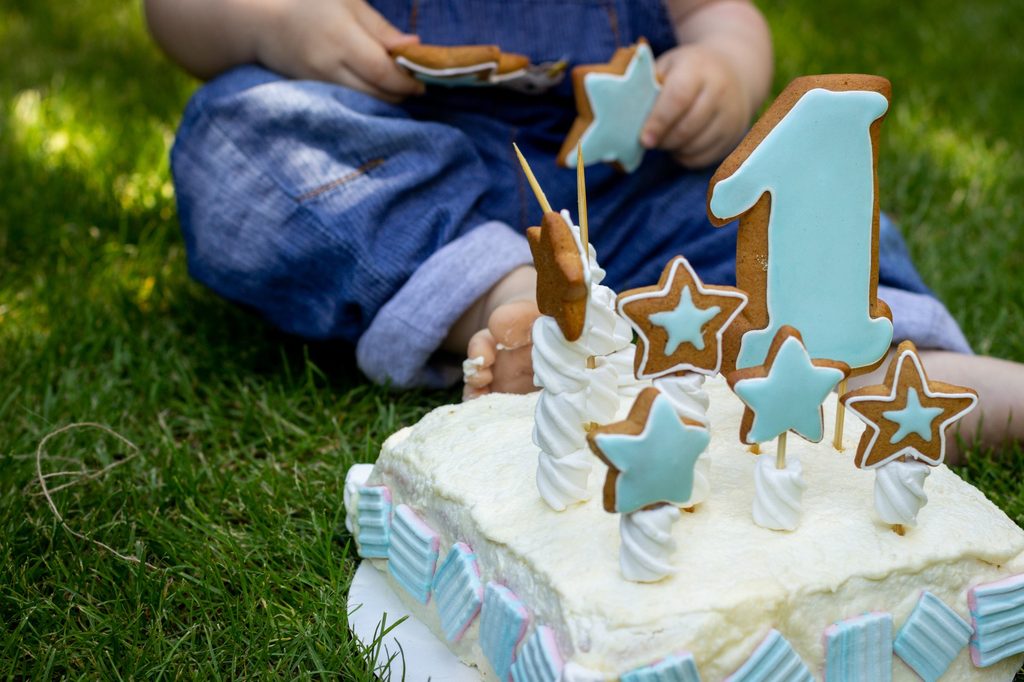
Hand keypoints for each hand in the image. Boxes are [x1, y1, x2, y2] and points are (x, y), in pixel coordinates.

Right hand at [255, 0, 424, 101]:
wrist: (259, 22)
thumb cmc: (309, 2)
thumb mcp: (348, 2)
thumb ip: (380, 28)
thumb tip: (414, 47)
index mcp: (340, 38)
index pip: (382, 72)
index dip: (406, 81)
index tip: (421, 82)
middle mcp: (328, 66)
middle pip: (376, 94)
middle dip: (399, 93)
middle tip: (412, 84)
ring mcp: (318, 84)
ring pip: (363, 103)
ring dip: (384, 99)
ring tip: (393, 85)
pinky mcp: (312, 94)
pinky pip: (346, 103)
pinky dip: (364, 99)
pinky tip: (370, 88)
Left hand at [640, 44, 751, 167]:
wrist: (734, 71)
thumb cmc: (688, 70)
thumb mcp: (669, 66)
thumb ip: (648, 86)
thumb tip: (624, 115)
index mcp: (698, 68)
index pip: (678, 98)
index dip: (658, 122)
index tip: (643, 139)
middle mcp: (720, 90)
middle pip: (687, 127)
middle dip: (663, 140)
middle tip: (649, 140)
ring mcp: (731, 114)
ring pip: (696, 145)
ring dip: (674, 149)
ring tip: (665, 139)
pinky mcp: (734, 135)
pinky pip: (704, 157)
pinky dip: (686, 157)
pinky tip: (680, 146)